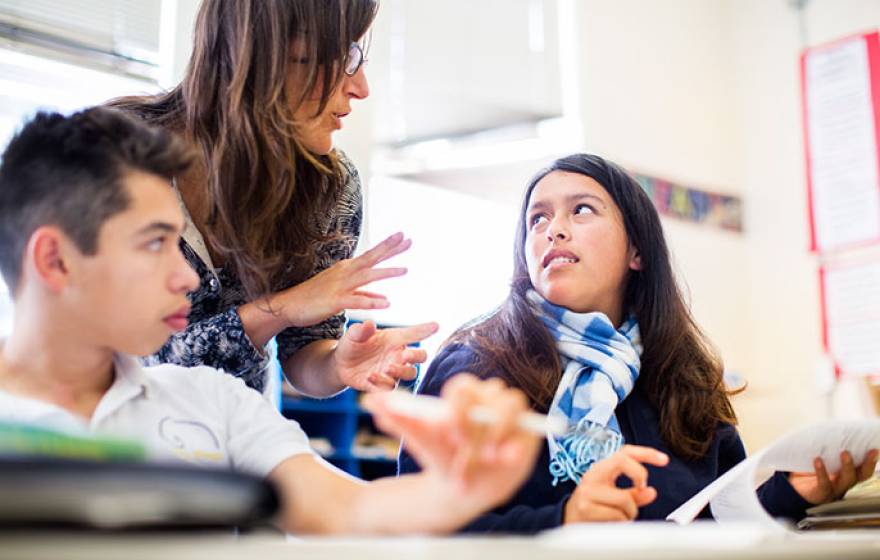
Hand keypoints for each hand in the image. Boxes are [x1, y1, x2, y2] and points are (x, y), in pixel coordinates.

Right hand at [277, 233, 410, 327]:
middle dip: (389, 249)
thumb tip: (384, 297)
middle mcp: (344, 273)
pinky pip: (356, 300)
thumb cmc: (315, 298)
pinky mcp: (334, 301)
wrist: (288, 305)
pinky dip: (371, 301)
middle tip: (407, 240)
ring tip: (405, 270)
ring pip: (366, 276)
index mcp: (347, 269)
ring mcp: (339, 285)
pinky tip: (386, 303)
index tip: (404, 237)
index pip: (371, 255)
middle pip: (371, 258)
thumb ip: (365, 294)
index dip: (388, 247)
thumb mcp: (343, 293)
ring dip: (385, 272)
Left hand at [333, 320, 437, 390]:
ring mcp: (393, 371)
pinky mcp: (384, 385)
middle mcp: (398, 355)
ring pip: (410, 374)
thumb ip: (361, 330)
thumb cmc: (352, 345)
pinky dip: (383, 383)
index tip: (435, 325)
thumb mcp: (353, 335)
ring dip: (401, 371)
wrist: (340, 364)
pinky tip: (371, 376)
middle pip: (420, 356)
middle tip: (404, 355)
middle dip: (417, 356)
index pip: (413, 334)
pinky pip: (391, 387)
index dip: (425, 329)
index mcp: (395, 339)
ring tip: (387, 368)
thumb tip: (369, 323)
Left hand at [365, 374, 540, 509]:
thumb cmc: (440, 455)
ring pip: (511, 412)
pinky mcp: (527, 438)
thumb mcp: (420, 440)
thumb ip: (399, 420)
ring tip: (486, 459)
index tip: (447, 429)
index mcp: (464, 396)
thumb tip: (370, 402)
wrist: (459, 485)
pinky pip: (528, 436)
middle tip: (463, 444)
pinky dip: (516, 447)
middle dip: (480, 421)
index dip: (458, 405)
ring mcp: (511, 418)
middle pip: (492, 396)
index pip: (464, 387)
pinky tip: (504, 462)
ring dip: (498, 433)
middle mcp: (490, 401)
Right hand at [564, 445, 668, 523]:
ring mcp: (588, 491)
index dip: (645, 452)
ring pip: (625, 498)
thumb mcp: (613, 495)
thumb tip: (650, 492)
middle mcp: (592, 475)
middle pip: (623, 462)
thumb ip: (634, 493)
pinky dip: (621, 522)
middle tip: (640, 489)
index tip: (663, 459)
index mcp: (601, 469)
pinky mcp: (586, 508)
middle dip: (639, 476)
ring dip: (630, 512)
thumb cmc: (592, 506)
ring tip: (620, 516)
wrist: (568, 521)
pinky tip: (612, 522)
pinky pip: (617, 516)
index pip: (624, 452)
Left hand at [788, 449, 878, 504]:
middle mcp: (845, 482)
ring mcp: (835, 489)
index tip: (876, 448)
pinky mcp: (821, 494)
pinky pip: (825, 484)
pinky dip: (822, 472)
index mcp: (847, 473)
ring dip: (848, 466)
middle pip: (862, 475)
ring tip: (844, 453)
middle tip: (872, 451)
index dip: (872, 460)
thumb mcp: (819, 456)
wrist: (793, 486)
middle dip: (869, 464)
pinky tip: (818, 460)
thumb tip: (831, 427)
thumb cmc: (808, 468)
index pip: (864, 468)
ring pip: (847, 480)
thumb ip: (827, 446)